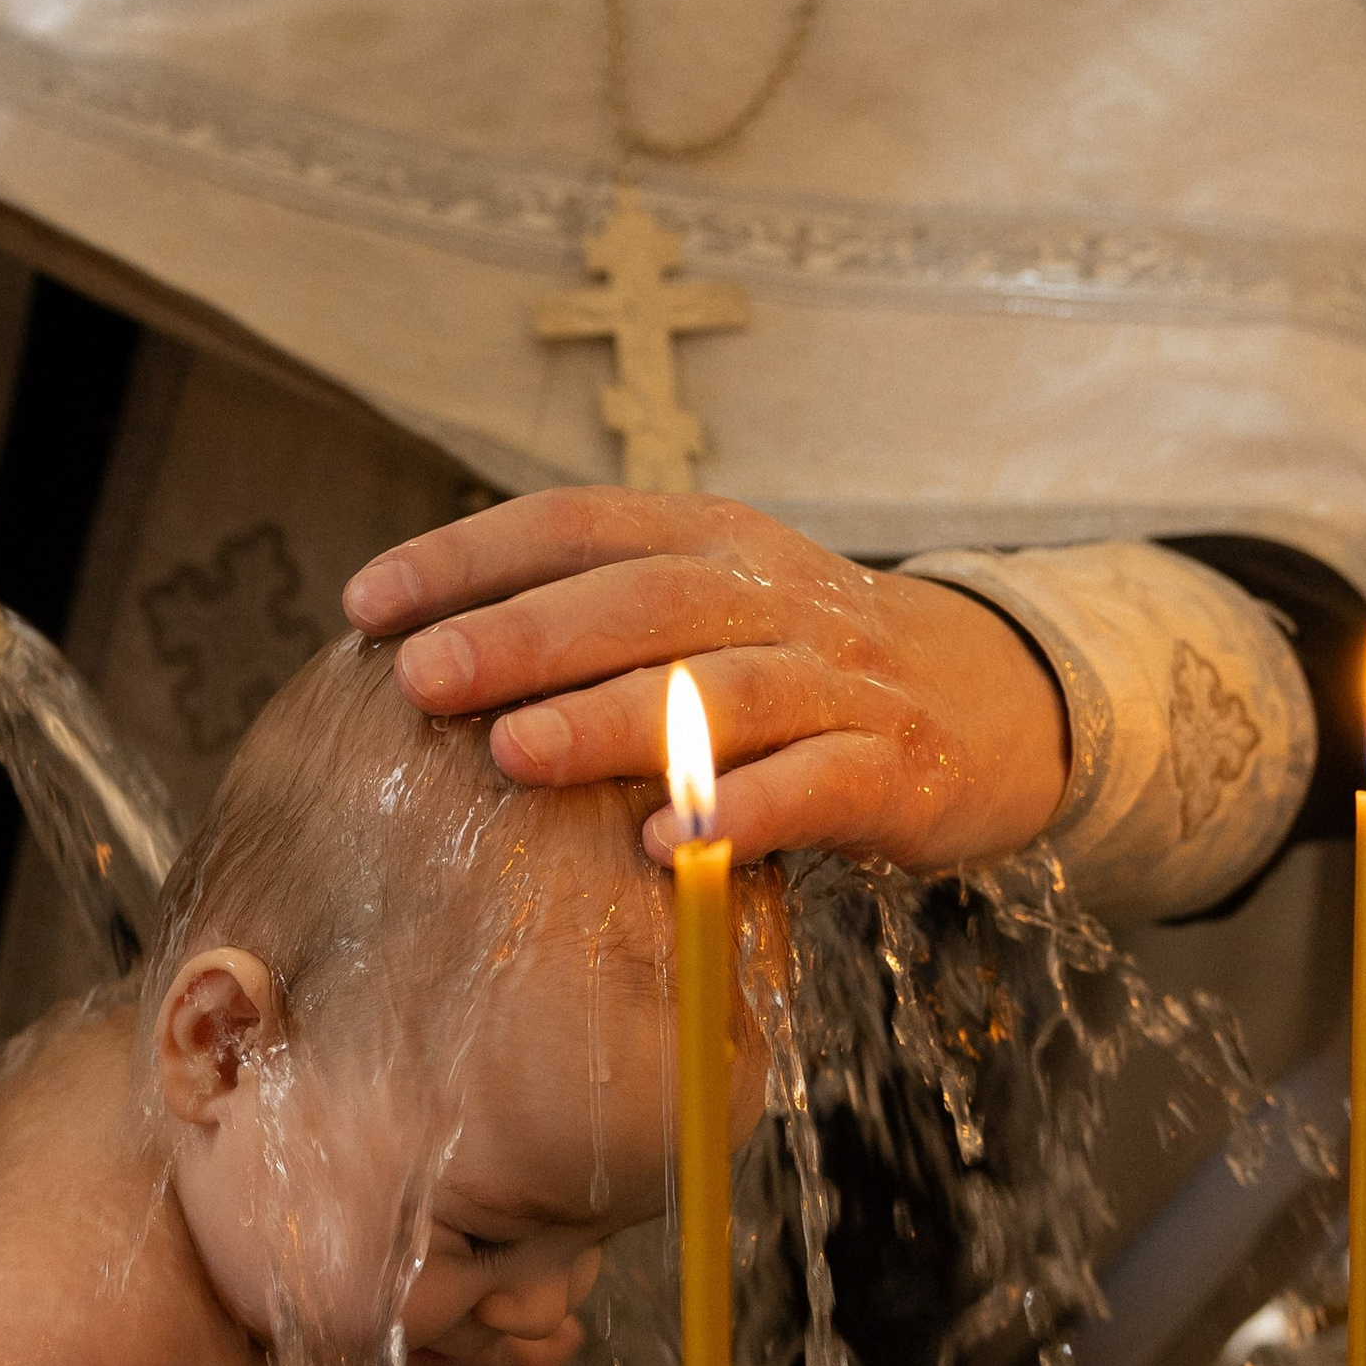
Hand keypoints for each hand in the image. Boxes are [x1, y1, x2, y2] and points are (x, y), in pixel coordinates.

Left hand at [347, 488, 1070, 874]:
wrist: (997, 701)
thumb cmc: (803, 668)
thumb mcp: (708, 610)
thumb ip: (594, 617)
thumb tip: (415, 652)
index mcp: (714, 539)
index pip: (578, 523)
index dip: (470, 555)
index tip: (367, 604)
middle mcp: (776, 595)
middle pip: (642, 599)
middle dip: (523, 635)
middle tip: (422, 677)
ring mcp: (844, 681)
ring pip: (721, 687)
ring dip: (612, 719)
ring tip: (514, 755)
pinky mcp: (898, 768)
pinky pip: (818, 785)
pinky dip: (742, 809)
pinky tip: (663, 842)